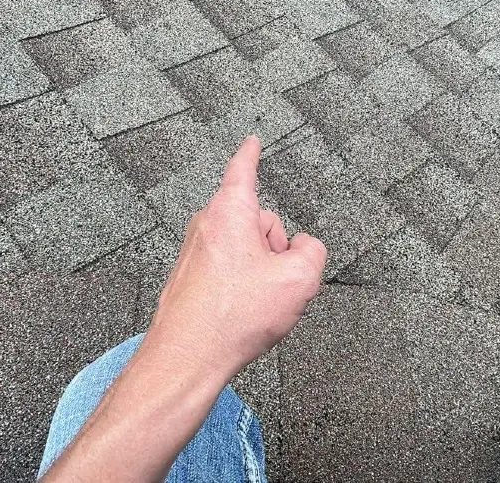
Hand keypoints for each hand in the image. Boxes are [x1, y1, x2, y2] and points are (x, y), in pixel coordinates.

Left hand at [146, 136, 326, 380]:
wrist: (187, 358)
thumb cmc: (232, 316)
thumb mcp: (299, 279)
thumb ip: (312, 251)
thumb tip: (303, 247)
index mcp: (230, 212)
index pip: (243, 170)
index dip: (252, 154)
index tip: (252, 141)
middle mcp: (207, 225)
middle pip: (258, 220)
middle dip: (275, 246)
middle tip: (276, 281)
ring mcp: (196, 252)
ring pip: (246, 249)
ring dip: (261, 270)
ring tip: (256, 303)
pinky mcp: (191, 277)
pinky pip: (230, 270)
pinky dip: (243, 286)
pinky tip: (242, 313)